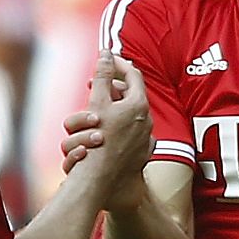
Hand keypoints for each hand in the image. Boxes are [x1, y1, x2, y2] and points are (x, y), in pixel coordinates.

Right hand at [65, 50, 151, 207]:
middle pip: (129, 95)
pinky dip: (114, 130)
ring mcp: (144, 139)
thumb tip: (106, 53)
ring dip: (108, 111)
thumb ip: (102, 76)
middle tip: (92, 86)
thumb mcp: (98, 104)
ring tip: (93, 114)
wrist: (105, 185)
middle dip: (109, 88)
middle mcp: (146, 120)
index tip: (105, 58)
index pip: (132, 74)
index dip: (117, 63)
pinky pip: (127, 135)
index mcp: (139, 105)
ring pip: (126, 116)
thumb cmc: (99, 143)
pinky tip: (101, 136)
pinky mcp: (140, 155)